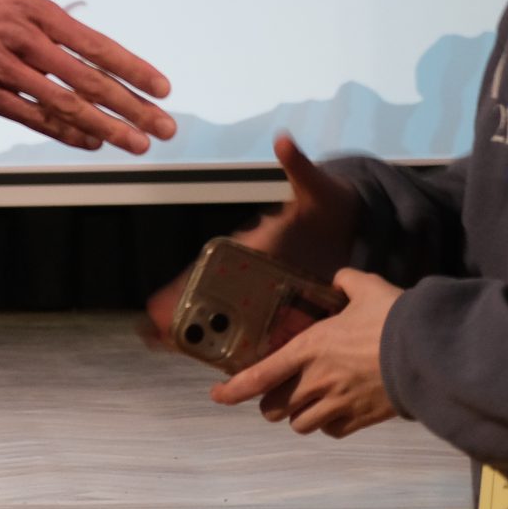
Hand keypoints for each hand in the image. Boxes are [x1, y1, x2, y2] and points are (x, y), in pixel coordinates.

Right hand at [0, 0, 173, 154]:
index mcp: (33, 10)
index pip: (94, 44)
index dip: (131, 67)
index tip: (160, 85)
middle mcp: (27, 43)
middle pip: (90, 81)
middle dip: (133, 106)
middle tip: (165, 127)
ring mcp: (7, 72)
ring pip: (67, 105)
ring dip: (107, 126)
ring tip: (137, 143)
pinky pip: (32, 117)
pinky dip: (63, 131)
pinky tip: (88, 142)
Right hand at [141, 132, 359, 350]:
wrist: (353, 224)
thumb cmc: (327, 204)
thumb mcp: (316, 187)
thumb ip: (299, 167)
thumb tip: (283, 141)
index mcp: (253, 245)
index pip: (208, 266)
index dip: (181, 287)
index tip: (155, 303)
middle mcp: (254, 271)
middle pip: (211, 297)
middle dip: (182, 316)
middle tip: (154, 336)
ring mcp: (271, 291)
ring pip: (233, 318)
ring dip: (209, 335)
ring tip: (183, 354)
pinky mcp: (293, 306)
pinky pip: (266, 330)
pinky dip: (249, 347)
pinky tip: (237, 367)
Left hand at [210, 267, 402, 437]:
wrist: (426, 352)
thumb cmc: (391, 318)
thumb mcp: (365, 287)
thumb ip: (345, 281)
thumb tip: (339, 279)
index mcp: (309, 348)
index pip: (260, 375)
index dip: (234, 389)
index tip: (218, 395)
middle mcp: (316, 381)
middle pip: (275, 408)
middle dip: (270, 404)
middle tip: (276, 394)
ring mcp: (338, 404)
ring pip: (301, 425)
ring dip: (299, 416)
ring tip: (306, 403)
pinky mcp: (361, 420)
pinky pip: (332, 431)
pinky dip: (328, 425)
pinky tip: (334, 411)